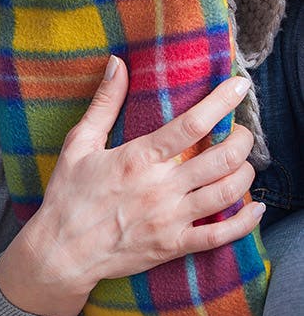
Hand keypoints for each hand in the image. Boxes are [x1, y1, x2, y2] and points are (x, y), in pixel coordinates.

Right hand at [0, 55, 264, 315]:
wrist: (61, 251)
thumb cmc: (67, 196)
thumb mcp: (79, 144)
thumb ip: (104, 104)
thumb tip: (117, 64)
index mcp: (139, 158)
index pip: (192, 124)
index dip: (222, 102)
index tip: (240, 86)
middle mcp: (161, 187)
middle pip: (223, 157)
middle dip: (242, 139)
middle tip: (241, 131)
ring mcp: (170, 218)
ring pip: (228, 192)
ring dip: (245, 173)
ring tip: (243, 163)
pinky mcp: (174, 245)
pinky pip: (222, 235)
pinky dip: (246, 221)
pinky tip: (255, 208)